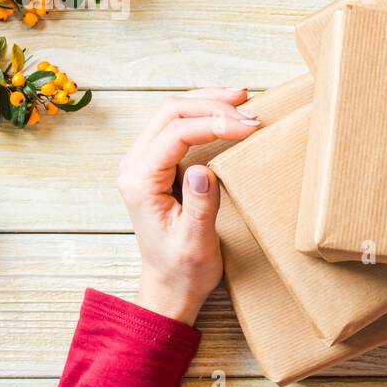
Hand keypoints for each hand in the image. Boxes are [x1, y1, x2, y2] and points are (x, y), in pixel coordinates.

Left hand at [118, 88, 260, 324]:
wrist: (168, 287)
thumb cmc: (182, 270)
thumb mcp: (195, 244)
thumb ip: (200, 206)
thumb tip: (204, 170)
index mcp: (140, 182)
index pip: (177, 134)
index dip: (215, 123)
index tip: (250, 128)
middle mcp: (135, 166)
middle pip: (171, 113)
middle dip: (213, 105)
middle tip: (251, 112)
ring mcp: (144, 162)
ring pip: (172, 113)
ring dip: (208, 102)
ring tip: (242, 100)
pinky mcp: (157, 164)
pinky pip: (177, 125)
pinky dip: (203, 113)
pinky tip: (225, 111)